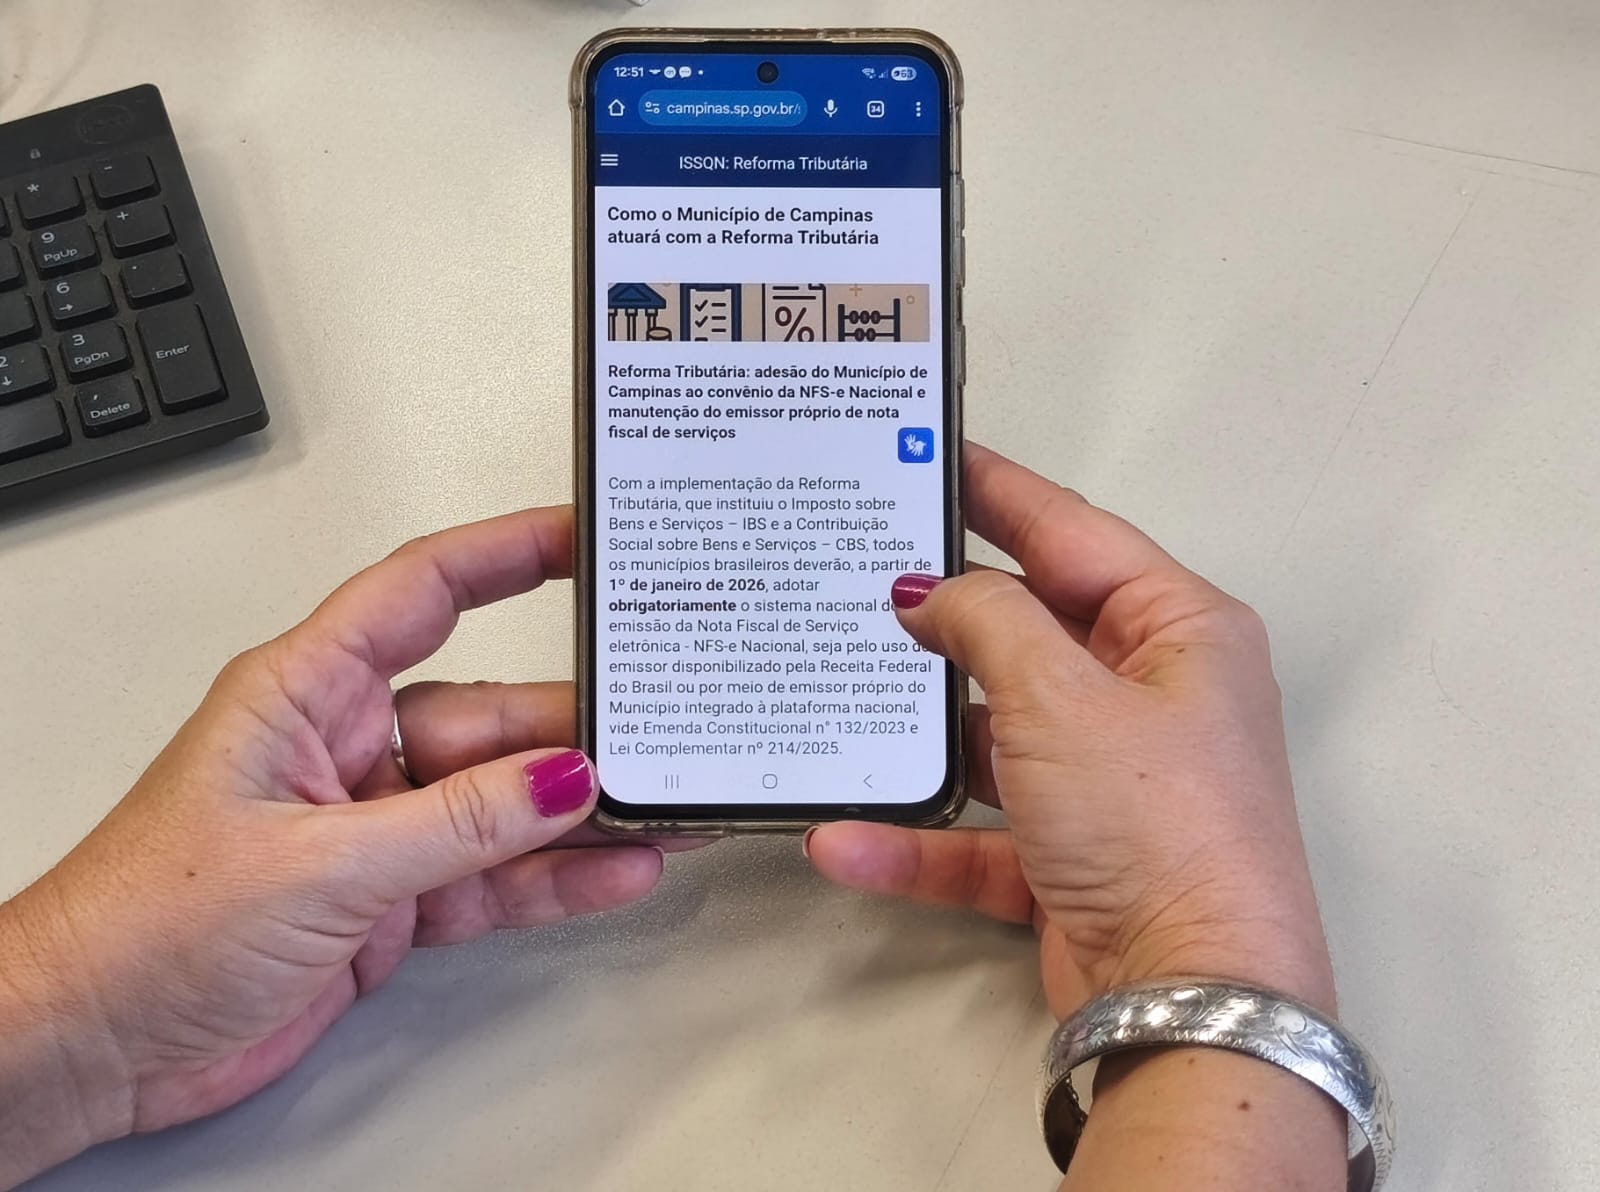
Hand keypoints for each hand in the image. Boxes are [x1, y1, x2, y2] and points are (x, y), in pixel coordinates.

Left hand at [0, 507, 668, 1182]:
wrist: (93, 1045)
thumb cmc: (141, 925)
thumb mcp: (318, 864)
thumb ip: (456, 824)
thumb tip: (563, 781)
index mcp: (306, 692)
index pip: (422, 592)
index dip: (504, 553)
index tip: (581, 536)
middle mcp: (347, 746)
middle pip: (490, 714)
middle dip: (575, 726)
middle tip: (660, 727)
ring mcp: (375, 825)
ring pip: (503, 801)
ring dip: (580, 810)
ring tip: (661, 805)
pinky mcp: (390, 897)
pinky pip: (493, 873)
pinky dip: (552, 875)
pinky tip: (611, 869)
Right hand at [806, 444, 1335, 1020]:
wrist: (1191, 996)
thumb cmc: (1150, 819)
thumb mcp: (1062, 695)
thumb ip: (987, 621)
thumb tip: (928, 590)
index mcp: (1177, 630)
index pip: (1071, 533)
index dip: (995, 491)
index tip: (924, 453)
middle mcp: (1149, 696)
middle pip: (1028, 631)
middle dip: (943, 613)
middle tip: (850, 567)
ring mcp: (1109, 782)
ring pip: (996, 734)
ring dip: (920, 732)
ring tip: (831, 690)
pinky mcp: (1071, 861)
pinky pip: (982, 834)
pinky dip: (919, 839)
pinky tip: (844, 839)